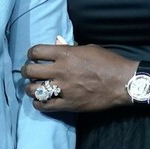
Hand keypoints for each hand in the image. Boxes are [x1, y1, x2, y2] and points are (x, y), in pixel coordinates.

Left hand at [20, 44, 137, 111]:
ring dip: (30, 88)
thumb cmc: (108, 62)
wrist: (122, 82)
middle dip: (26, 70)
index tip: (33, 56)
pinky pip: (45, 106)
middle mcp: (61, 70)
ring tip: (34, 87)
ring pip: (34, 89)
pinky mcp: (68, 104)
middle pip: (30, 70)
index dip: (31, 53)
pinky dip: (39, 103)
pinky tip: (41, 101)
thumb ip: (69, 47)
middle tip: (29, 72)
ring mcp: (63, 88)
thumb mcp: (88, 48)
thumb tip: (57, 42)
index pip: (36, 51)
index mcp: (65, 54)